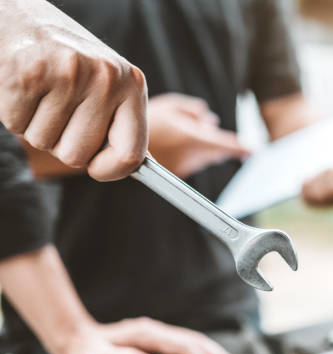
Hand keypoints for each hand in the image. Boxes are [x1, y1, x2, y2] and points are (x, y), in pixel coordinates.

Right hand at [0, 0, 147, 180]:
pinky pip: (16, 126)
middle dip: (62, 143)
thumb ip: (120, 123)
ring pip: (44, 143)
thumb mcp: (107, 85)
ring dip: (36, 127)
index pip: (131, 154)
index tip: (96, 169)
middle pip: (77, 156)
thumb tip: (132, 167)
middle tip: (59, 111)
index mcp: (132, 84)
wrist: (23, 18)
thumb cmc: (69, 62)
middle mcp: (105, 78)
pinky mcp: (28, 73)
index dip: (110, 171)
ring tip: (43, 94)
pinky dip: (14, 114)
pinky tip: (25, 89)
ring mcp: (68, 75)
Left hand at [55, 317, 238, 353]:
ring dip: (210, 351)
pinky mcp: (154, 340)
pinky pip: (183, 343)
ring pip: (190, 339)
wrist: (73, 339)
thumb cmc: (86, 353)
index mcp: (146, 335)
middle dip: (214, 353)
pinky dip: (198, 351)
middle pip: (192, 339)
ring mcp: (155, 334)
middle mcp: (154, 331)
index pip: (181, 346)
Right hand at [148, 93, 249, 177]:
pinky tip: (184, 145)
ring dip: (209, 151)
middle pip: (216, 153)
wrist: (113, 144)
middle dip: (225, 147)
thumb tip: (208, 118)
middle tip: (239, 146)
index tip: (252, 151)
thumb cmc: (138, 120)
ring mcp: (182, 167)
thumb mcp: (168, 106)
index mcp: (192, 138)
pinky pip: (191, 163)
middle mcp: (190, 156)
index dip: (240, 148)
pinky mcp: (173, 172)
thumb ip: (191, 110)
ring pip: (204, 159)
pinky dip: (194, 155)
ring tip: (204, 140)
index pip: (224, 145)